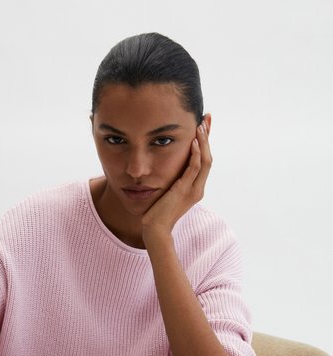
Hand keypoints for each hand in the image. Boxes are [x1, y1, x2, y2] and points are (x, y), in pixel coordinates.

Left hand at [142, 117, 212, 238]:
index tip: (203, 126)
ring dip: (203, 141)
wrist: (155, 230)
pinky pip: (194, 168)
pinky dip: (195, 154)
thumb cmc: (156, 214)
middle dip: (207, 137)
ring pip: (205, 161)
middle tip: (206, 118)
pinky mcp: (184, 190)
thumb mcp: (165, 193)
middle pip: (208, 158)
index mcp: (194, 188)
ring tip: (200, 125)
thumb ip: (169, 181)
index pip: (203, 161)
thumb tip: (162, 169)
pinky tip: (193, 141)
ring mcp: (193, 190)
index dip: (204, 143)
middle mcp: (197, 188)